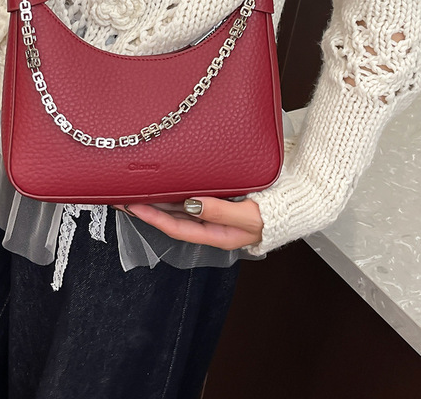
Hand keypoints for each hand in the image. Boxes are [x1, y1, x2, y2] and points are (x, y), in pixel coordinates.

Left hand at [112, 197, 263, 250]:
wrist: (299, 201)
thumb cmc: (278, 212)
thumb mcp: (250, 216)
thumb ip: (222, 211)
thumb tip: (194, 204)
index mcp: (218, 235)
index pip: (177, 228)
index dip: (153, 218)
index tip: (132, 206)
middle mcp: (212, 226)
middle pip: (173, 219)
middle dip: (147, 210)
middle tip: (121, 197)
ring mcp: (215, 213)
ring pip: (179, 209)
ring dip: (157, 201)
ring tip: (135, 191)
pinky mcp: (220, 199)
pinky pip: (191, 198)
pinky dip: (174, 193)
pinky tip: (165, 185)